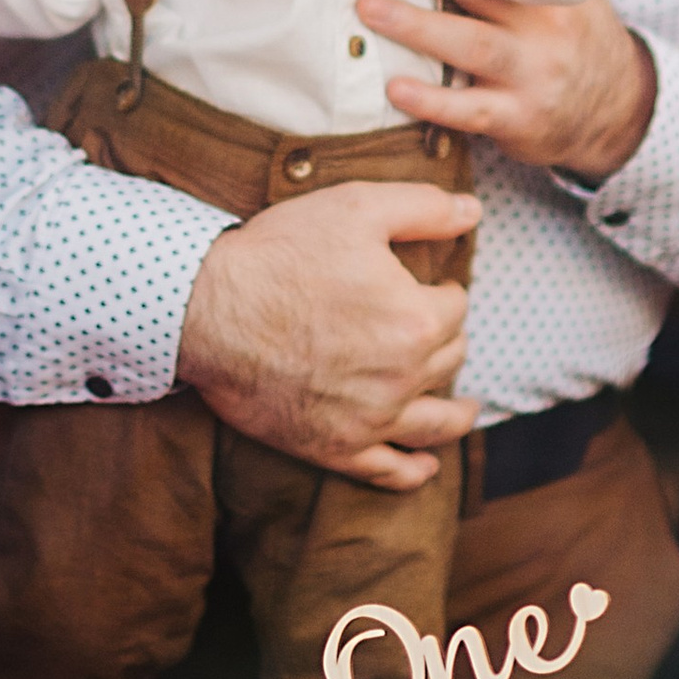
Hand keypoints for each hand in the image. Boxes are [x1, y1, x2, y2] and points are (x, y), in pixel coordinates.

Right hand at [178, 182, 476, 491]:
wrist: (205, 309)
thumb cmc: (278, 254)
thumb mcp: (354, 208)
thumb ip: (423, 207)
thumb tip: (473, 210)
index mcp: (416, 319)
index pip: (455, 306)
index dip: (441, 289)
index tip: (426, 283)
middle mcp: (403, 376)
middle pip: (450, 358)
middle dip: (446, 338)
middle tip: (428, 326)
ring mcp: (370, 419)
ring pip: (437, 422)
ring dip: (457, 412)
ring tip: (467, 408)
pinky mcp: (335, 448)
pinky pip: (390, 471)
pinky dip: (415, 471)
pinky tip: (427, 465)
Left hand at [358, 0, 657, 175]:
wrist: (616, 107)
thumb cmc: (570, 33)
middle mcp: (547, 23)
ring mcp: (534, 72)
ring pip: (470, 44)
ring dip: (415, 25)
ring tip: (368, 6)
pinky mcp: (520, 117)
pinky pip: (471, 109)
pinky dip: (431, 100)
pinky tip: (395, 86)